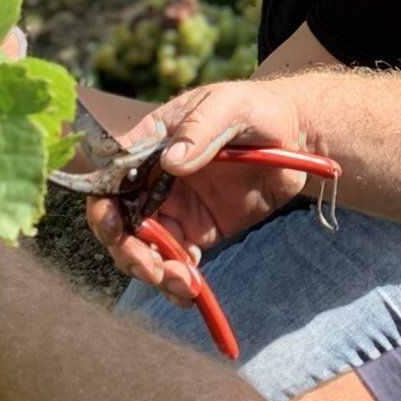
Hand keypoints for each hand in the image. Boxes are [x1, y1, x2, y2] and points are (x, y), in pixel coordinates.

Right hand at [90, 81, 312, 298]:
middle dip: (128, 250)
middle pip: (120, 221)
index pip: (111, 178)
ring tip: (185, 285)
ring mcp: (174, 208)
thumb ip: (201, 129)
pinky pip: (178, 261)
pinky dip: (179, 281)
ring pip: (146, 248)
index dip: (103, 205)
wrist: (297, 137)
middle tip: (152, 269)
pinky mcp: (198, 231)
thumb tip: (172, 163)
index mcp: (150, 145)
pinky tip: (192, 293)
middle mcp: (154, 180)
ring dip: (155, 272)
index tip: (114, 228)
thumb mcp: (231, 107)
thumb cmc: (258, 110)